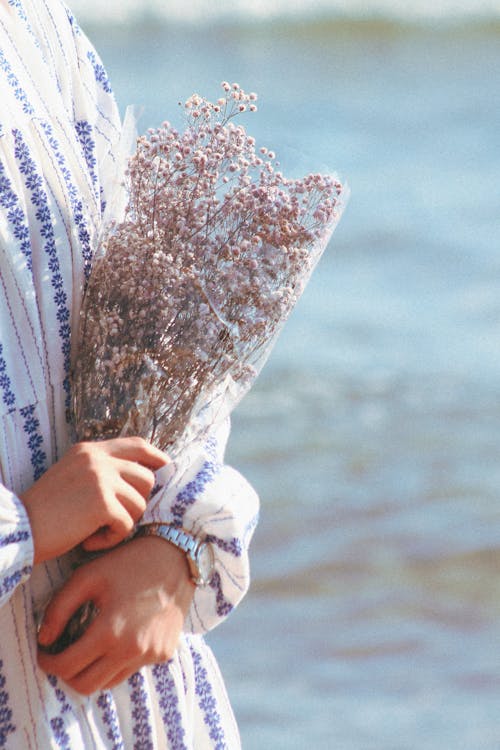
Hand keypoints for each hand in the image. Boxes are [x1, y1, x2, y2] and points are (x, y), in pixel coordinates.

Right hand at [21, 437, 166, 563]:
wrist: (20, 528)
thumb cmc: (46, 511)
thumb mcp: (73, 476)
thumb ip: (102, 470)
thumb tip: (145, 476)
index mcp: (90, 450)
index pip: (137, 445)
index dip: (156, 457)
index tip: (166, 469)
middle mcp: (97, 459)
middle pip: (146, 478)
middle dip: (137, 503)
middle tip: (114, 519)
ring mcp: (100, 478)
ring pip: (140, 504)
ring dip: (122, 524)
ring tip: (96, 531)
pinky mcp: (102, 502)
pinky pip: (127, 525)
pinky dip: (111, 539)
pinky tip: (90, 541)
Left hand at [37, 536, 194, 694]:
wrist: (176, 556)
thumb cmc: (129, 562)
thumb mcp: (88, 576)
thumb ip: (59, 608)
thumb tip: (44, 639)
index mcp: (110, 631)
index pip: (67, 666)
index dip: (48, 662)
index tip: (44, 652)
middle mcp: (132, 650)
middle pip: (86, 685)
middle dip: (67, 674)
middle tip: (62, 654)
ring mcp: (151, 655)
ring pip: (109, 682)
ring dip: (93, 670)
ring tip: (89, 646)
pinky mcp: (164, 653)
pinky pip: (132, 669)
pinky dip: (117, 662)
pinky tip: (118, 637)